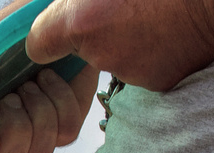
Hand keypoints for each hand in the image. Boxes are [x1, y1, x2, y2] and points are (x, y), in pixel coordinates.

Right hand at [0, 3, 100, 152]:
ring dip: (36, 115)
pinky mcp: (64, 125)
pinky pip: (65, 133)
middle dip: (12, 132)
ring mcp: (35, 137)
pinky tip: (48, 78)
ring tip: (30, 83)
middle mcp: (2, 139)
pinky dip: (58, 102)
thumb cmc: (6, 34)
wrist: (48, 18)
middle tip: (10, 98)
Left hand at [26, 0, 213, 92]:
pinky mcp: (160, 83)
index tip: (58, 26)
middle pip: (80, 48)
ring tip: (157, 11)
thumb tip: (60, 9)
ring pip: (115, 55)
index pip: (38, 43)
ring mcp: (132, 71)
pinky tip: (175, 27)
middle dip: (95, 29)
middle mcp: (102, 52)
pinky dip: (154, 49)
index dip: (47, 33)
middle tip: (126, 4)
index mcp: (82, 21)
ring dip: (128, 37)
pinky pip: (145, 65)